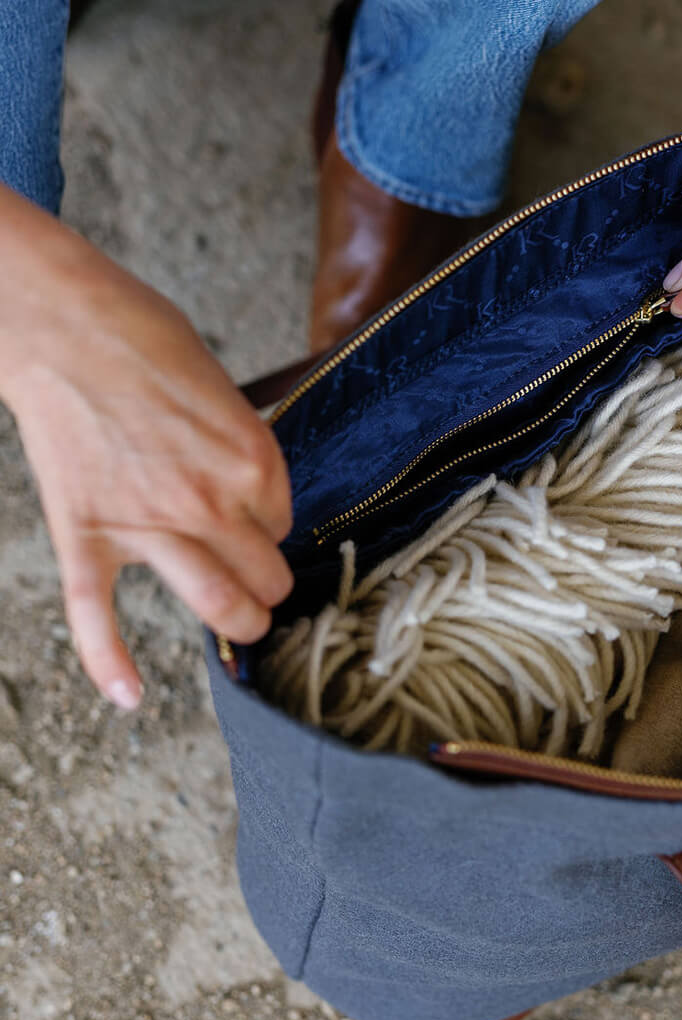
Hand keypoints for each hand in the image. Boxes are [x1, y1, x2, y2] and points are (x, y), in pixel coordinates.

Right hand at [0, 189, 292, 708]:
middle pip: (266, 576)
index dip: (270, 520)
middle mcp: (209, 501)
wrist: (57, 322)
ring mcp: (148, 525)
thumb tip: (253, 492)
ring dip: (241, 621)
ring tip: (244, 621)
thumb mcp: (220, 386)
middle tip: (262, 578)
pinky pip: (97, 616)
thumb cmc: (139, 335)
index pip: (286, 525)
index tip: (253, 510)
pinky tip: (130, 698)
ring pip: (218, 605)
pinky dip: (112, 664)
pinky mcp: (88, 535)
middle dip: (270, 582)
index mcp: (251, 459)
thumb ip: (242, 447)